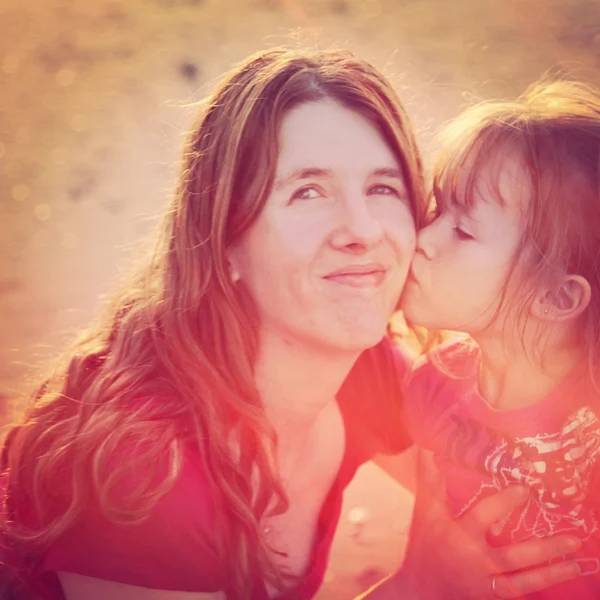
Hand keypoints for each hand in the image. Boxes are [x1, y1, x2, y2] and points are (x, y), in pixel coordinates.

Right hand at [401, 450, 581, 598]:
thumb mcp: (424, 512)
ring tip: (576, 563)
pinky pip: (517, 595)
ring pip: (523, 580)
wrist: (418, 591)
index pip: (483, 516)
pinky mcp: (488, 599)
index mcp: (457, 534)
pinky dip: (538, 589)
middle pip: (513, 556)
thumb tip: (428, 445)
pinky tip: (558, 581)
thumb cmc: (423, 546)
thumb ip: (429, 479)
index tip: (526, 490)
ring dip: (551, 573)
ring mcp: (483, 584)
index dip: (504, 502)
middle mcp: (473, 560)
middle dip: (544, 550)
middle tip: (572, 540)